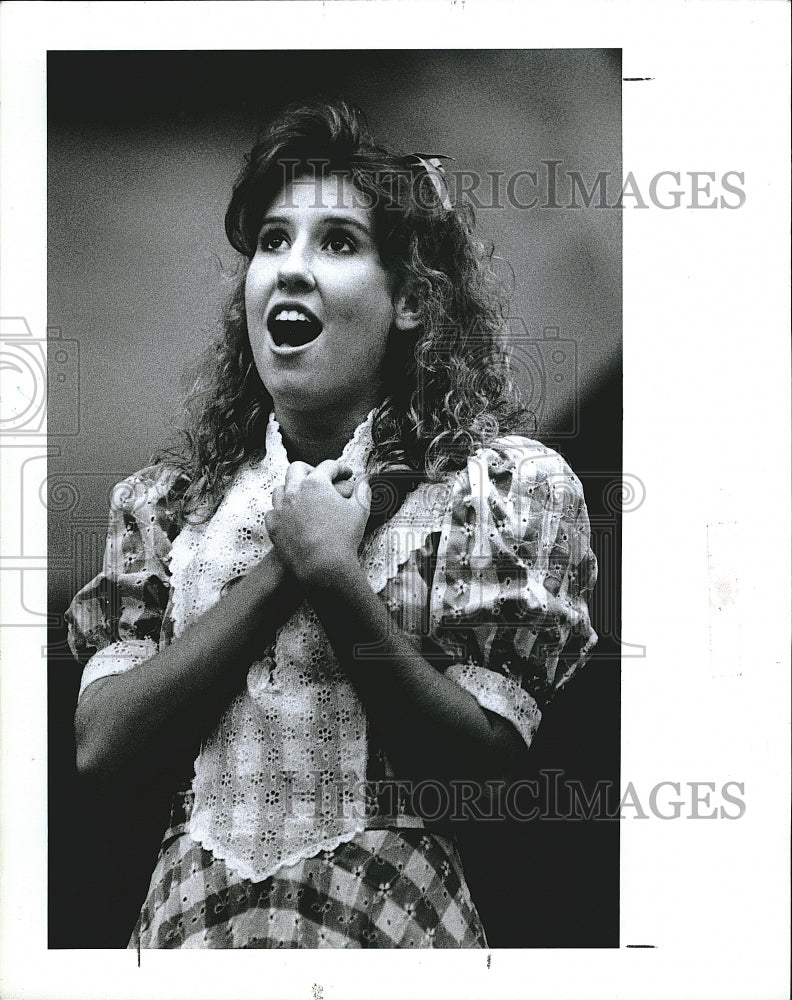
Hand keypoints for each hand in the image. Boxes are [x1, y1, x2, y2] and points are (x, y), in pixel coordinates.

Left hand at [265, 460, 370, 586]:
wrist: (324, 567)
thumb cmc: (344, 538)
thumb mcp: (360, 510)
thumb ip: (363, 490)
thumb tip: (364, 481)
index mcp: (316, 483)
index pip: (328, 466)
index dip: (340, 468)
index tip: (347, 473)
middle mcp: (294, 491)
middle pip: (297, 469)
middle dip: (311, 470)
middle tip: (321, 478)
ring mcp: (280, 508)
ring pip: (281, 488)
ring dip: (292, 488)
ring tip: (303, 496)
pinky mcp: (273, 525)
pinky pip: (273, 510)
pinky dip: (282, 510)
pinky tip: (291, 515)